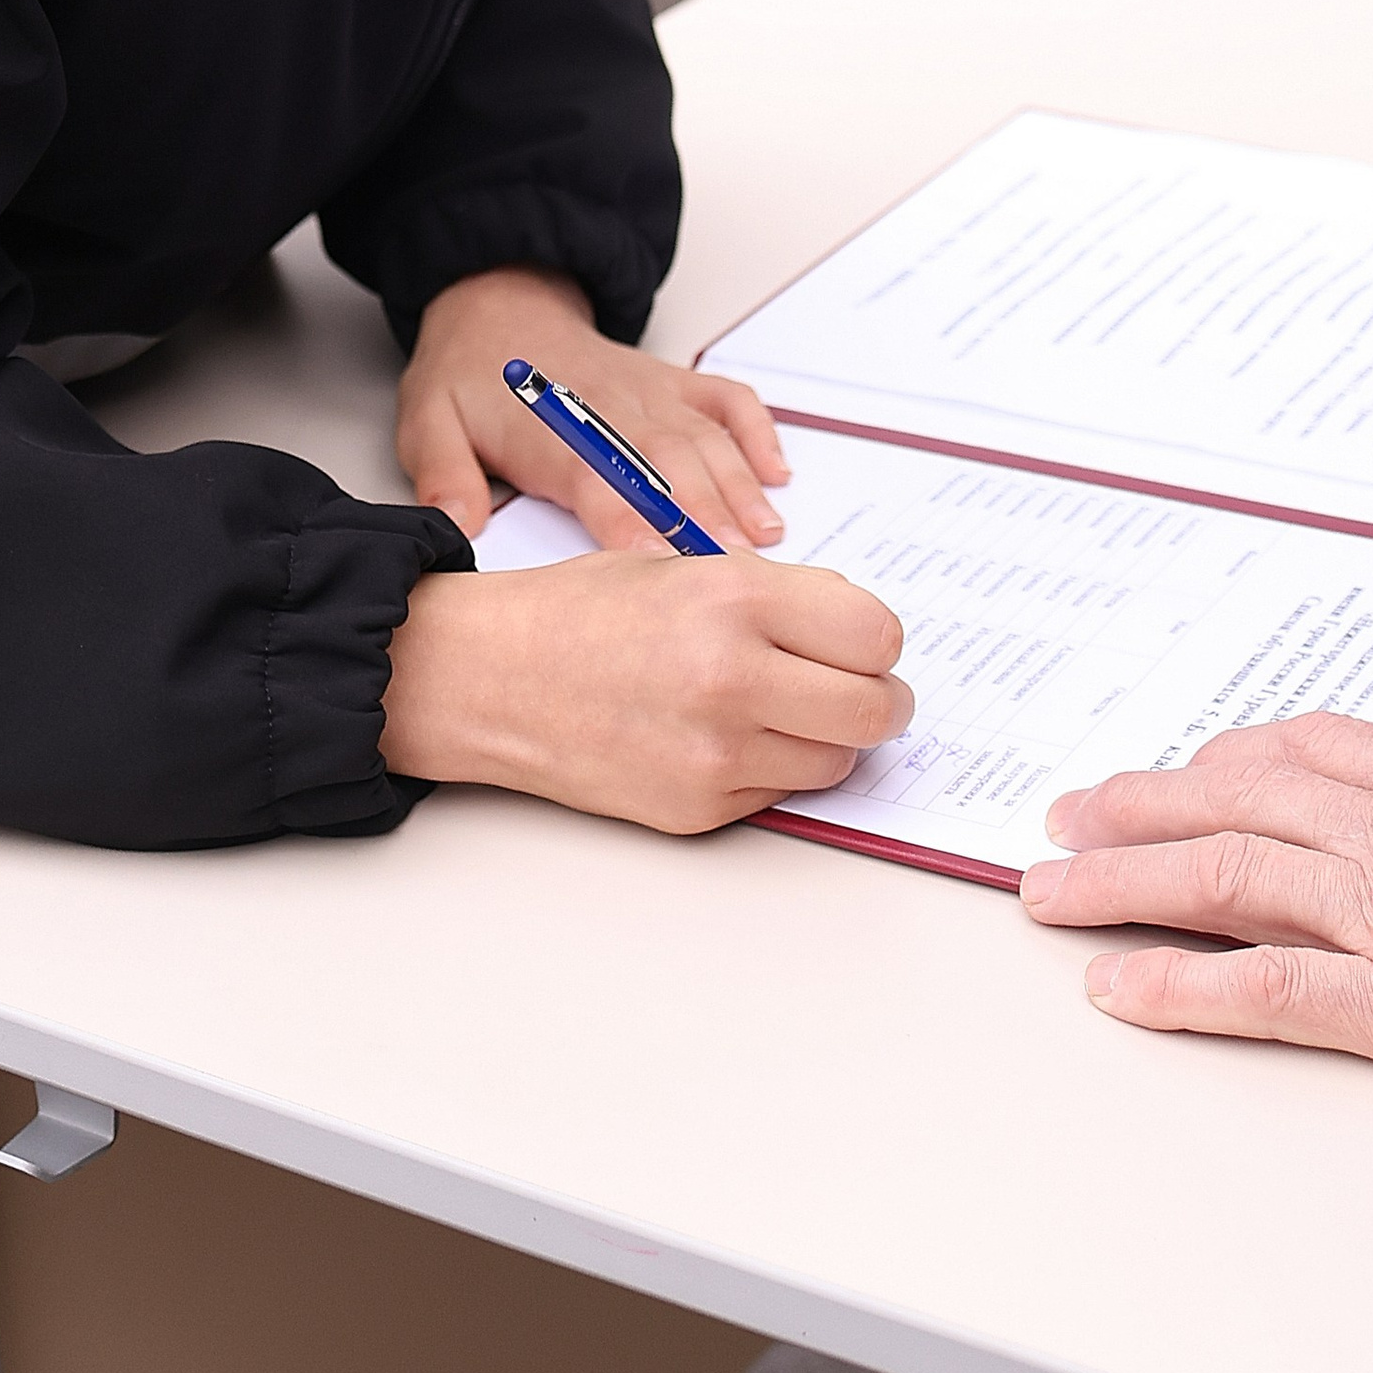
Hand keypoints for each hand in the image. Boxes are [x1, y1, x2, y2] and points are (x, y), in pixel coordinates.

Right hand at [381, 542, 911, 832]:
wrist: (493, 676)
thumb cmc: (580, 612)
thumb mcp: (684, 565)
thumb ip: (776, 595)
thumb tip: (853, 632)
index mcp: (735, 599)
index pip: (875, 635)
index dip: (876, 642)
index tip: (863, 645)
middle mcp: (733, 677)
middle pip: (875, 710)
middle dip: (879, 700)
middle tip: (862, 692)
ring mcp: (716, 753)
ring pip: (836, 761)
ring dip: (824, 739)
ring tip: (778, 709)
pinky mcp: (698, 807)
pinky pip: (779, 793)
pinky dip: (770, 768)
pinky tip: (723, 736)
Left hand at [397, 266, 790, 547]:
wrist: (497, 306)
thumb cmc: (468, 376)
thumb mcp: (427, 422)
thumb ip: (442, 476)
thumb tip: (459, 526)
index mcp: (553, 430)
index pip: (598, 481)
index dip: (632, 524)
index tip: (661, 568)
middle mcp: (611, 408)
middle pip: (666, 466)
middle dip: (703, 518)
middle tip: (738, 572)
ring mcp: (649, 392)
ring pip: (704, 440)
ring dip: (738, 486)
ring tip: (767, 537)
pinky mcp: (671, 381)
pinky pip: (726, 401)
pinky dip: (757, 432)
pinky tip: (776, 474)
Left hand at [1020, 712, 1372, 1109]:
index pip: (1302, 755)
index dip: (1225, 759)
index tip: (1181, 767)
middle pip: (1232, 805)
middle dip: (1137, 810)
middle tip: (1066, 820)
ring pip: (1220, 878)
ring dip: (1120, 884)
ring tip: (1050, 895)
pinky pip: (1261, 989)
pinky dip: (1179, 987)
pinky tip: (1116, 990)